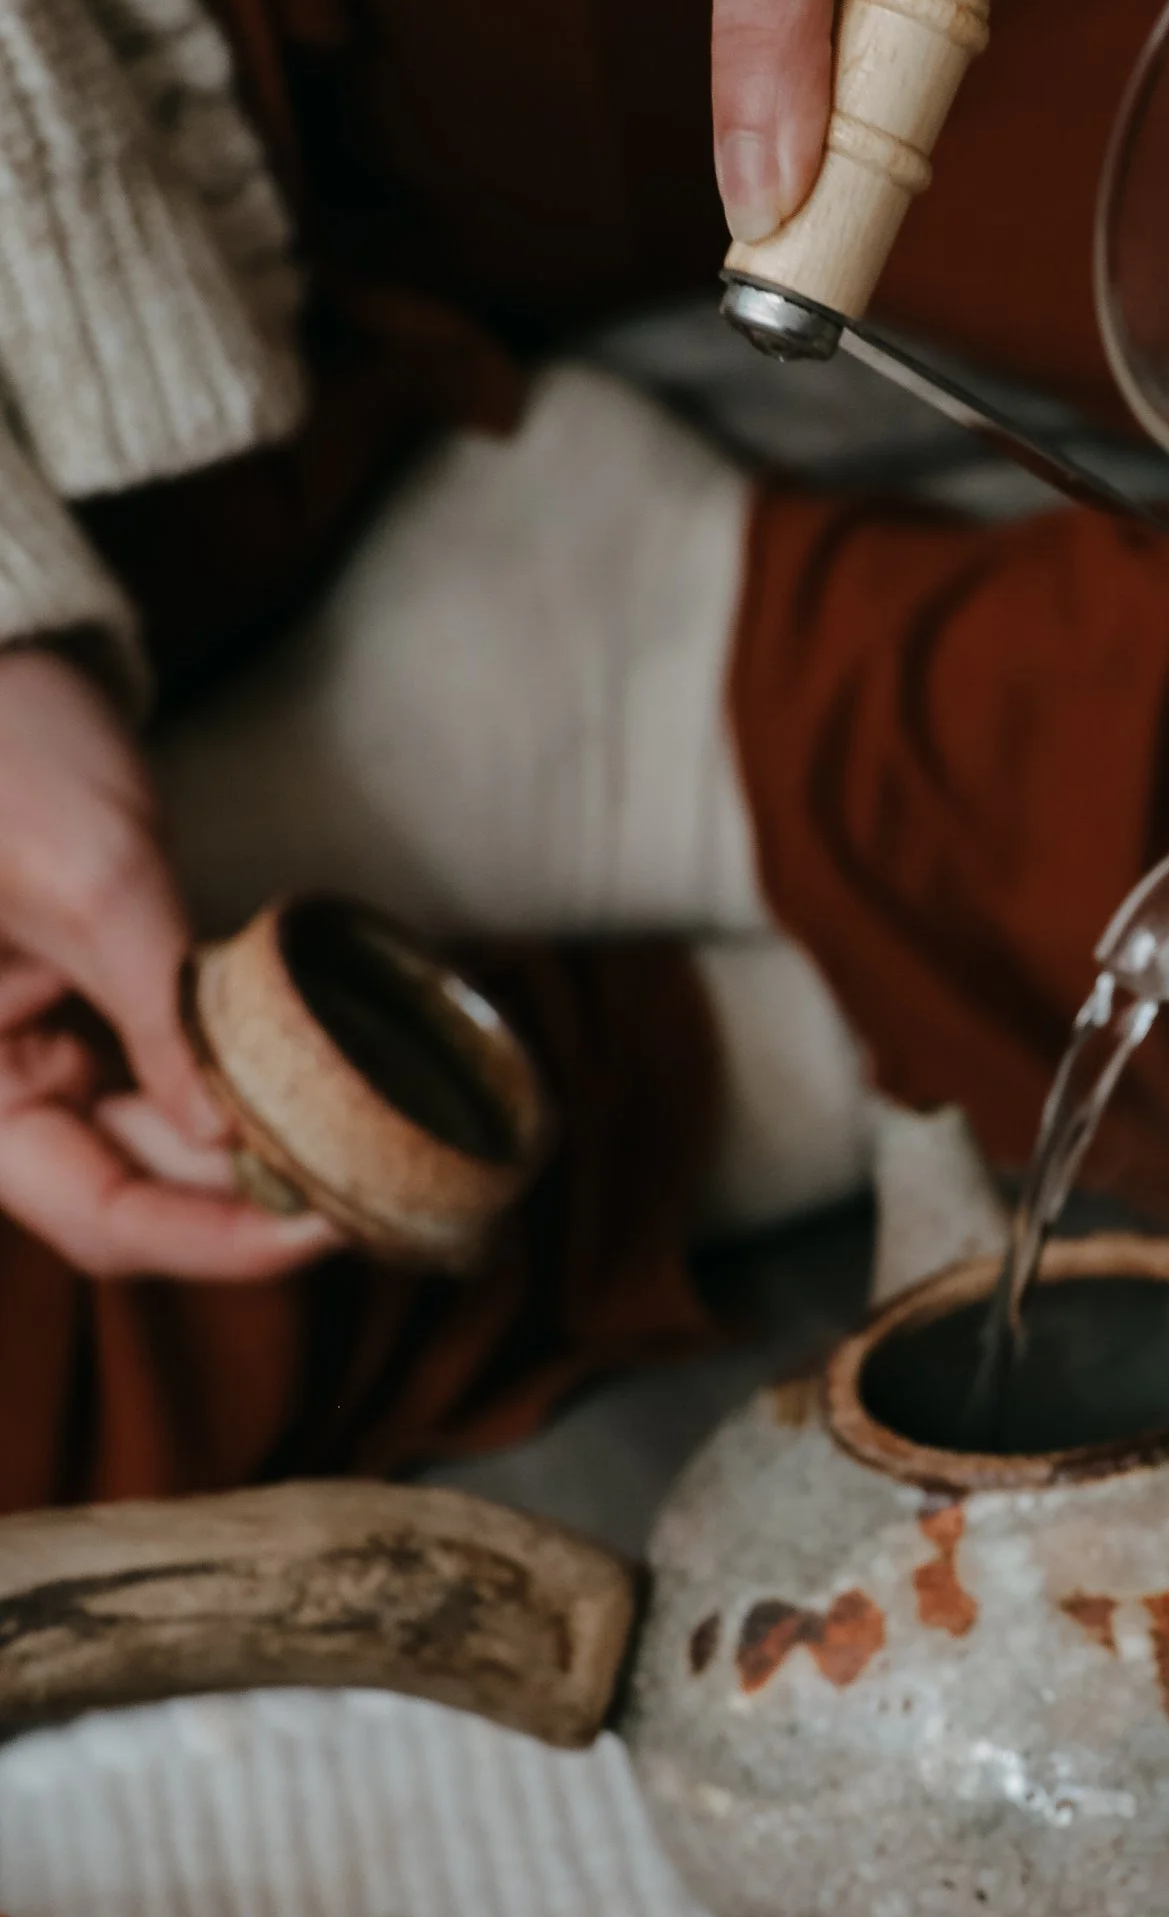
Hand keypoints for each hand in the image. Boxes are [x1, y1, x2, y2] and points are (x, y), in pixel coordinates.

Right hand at [0, 646, 338, 1281]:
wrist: (4, 674)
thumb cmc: (12, 757)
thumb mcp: (95, 886)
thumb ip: (158, 1018)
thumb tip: (229, 1140)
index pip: (98, 1217)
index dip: (215, 1242)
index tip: (327, 1227)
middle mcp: (2, 1094)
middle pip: (141, 1202)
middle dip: (255, 1210)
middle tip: (382, 1199)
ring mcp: (51, 1063)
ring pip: (170, 1159)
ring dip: (264, 1163)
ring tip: (372, 1160)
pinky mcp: (101, 1023)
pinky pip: (181, 1093)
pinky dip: (252, 1101)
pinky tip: (332, 1102)